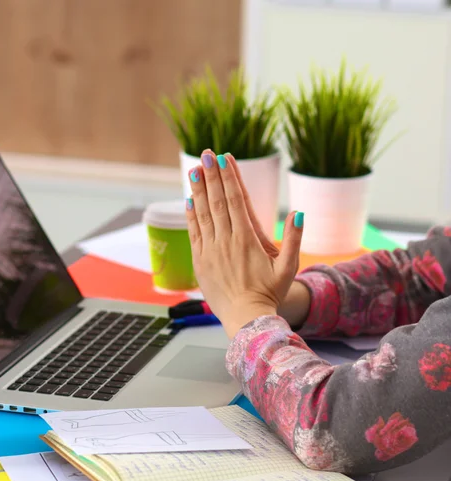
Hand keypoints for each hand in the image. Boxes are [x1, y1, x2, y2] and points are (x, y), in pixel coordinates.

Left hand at [186, 150, 304, 338]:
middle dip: (211, 176)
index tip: (223, 159)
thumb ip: (296, 239)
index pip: (235, 201)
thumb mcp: (289, 267)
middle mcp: (226, 241)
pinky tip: (189, 200)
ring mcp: (210, 250)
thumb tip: (300, 213)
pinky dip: (190, 215)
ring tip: (194, 170)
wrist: (245, 317)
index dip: (229, 178)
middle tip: (205, 154)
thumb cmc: (269, 292)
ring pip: (202, 214)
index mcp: (246, 239)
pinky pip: (194, 232)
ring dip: (198, 190)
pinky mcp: (200, 260)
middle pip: (217, 202)